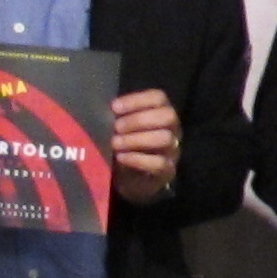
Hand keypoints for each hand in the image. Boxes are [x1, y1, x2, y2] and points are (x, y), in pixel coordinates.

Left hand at [108, 89, 179, 205]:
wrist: (133, 180)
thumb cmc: (127, 146)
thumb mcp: (123, 129)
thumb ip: (119, 118)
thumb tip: (103, 111)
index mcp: (161, 113)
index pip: (158, 98)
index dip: (137, 100)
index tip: (114, 107)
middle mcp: (172, 129)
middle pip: (167, 116)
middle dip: (139, 120)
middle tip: (116, 128)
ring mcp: (172, 151)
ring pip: (165, 138)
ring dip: (136, 139)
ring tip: (115, 143)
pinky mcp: (167, 171)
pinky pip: (159, 163)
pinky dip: (137, 159)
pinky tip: (121, 157)